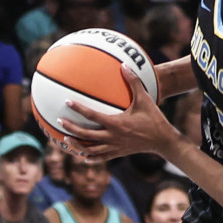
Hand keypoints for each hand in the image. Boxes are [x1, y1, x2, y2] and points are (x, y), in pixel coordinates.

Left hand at [60, 66, 177, 159]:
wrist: (163, 140)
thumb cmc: (154, 118)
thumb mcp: (144, 98)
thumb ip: (133, 81)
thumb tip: (124, 65)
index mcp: (116, 123)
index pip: (92, 116)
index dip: (78, 108)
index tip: (67, 102)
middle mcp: (112, 137)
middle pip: (85, 135)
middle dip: (70, 129)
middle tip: (59, 122)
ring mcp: (114, 147)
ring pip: (90, 149)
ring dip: (76, 145)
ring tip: (66, 140)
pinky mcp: (118, 153)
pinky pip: (100, 157)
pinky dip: (90, 157)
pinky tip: (83, 156)